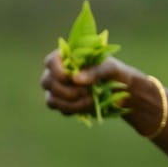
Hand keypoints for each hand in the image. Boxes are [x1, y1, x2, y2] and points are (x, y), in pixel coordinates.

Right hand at [39, 45, 161, 135]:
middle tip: (86, 91)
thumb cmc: (113, 72)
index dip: (56, 70)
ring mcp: (57, 89)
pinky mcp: (63, 104)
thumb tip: (76, 79)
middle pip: (47, 82)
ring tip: (91, 100)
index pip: (50, 61)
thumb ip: (94, 71)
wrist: (120, 91)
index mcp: (66, 57)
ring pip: (51, 99)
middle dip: (66, 90)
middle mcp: (57, 73)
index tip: (69, 77)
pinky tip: (89, 105)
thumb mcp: (109, 68)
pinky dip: (74, 109)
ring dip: (71, 103)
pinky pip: (61, 109)